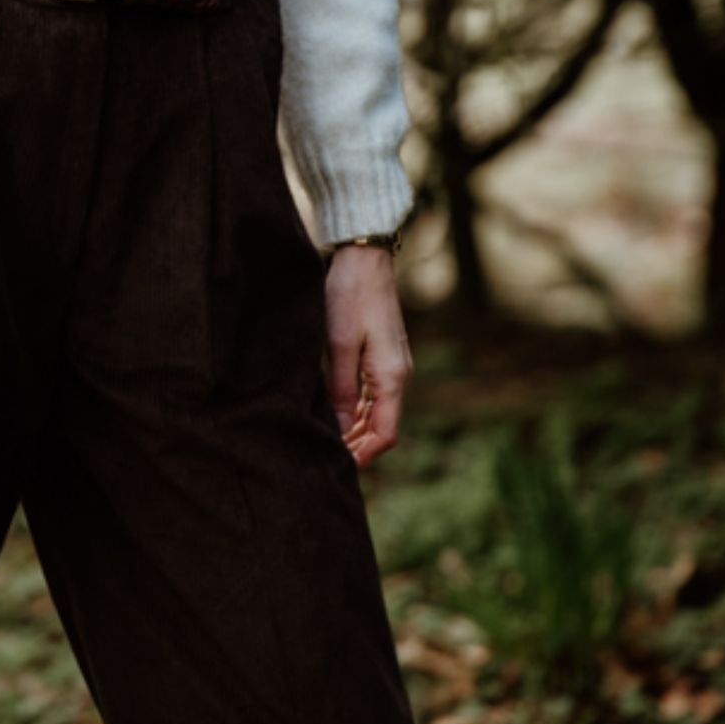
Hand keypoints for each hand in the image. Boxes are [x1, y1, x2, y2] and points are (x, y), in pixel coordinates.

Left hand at [323, 245, 412, 468]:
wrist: (364, 257)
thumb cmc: (350, 295)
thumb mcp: (338, 343)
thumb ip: (340, 389)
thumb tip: (338, 430)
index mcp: (391, 376)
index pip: (385, 433)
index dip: (364, 455)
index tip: (337, 466)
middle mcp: (398, 375)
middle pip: (383, 426)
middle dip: (359, 447)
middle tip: (326, 458)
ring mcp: (392, 365)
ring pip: (378, 411)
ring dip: (356, 429)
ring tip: (327, 441)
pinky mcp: (383, 354)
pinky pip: (373, 394)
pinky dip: (357, 410)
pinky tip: (336, 414)